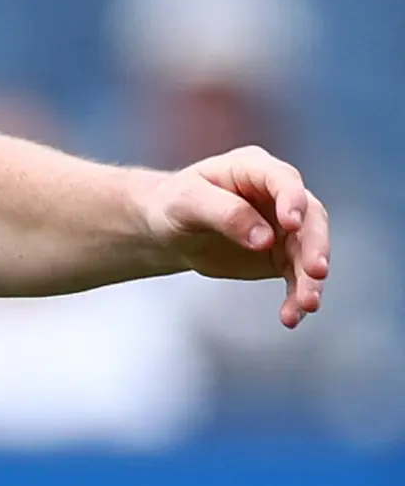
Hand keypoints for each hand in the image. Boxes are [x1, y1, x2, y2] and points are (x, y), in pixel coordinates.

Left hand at [142, 145, 329, 327]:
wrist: (168, 229)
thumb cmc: (174, 204)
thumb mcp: (187, 202)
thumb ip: (225, 213)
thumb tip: (264, 238)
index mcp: (252, 168)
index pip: (283, 180)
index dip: (292, 200)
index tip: (292, 224)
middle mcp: (277, 194)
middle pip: (310, 218)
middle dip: (315, 246)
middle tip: (316, 273)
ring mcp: (284, 226)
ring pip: (310, 251)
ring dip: (311, 280)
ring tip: (307, 305)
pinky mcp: (282, 255)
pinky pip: (297, 277)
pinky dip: (296, 297)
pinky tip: (290, 317)